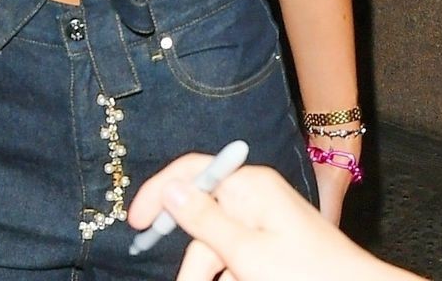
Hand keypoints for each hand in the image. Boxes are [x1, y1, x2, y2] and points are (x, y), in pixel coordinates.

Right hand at [128, 156, 412, 280]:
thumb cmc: (305, 271)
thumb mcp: (246, 251)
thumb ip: (205, 220)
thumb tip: (171, 188)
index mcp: (249, 185)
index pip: (192, 171)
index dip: (158, 193)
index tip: (136, 225)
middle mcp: (253, 196)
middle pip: (200, 224)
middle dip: (194, 263)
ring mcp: (262, 221)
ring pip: (215, 249)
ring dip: (211, 274)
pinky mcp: (269, 245)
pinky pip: (235, 259)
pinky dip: (229, 274)